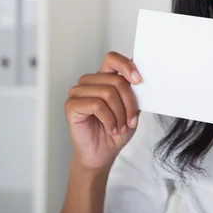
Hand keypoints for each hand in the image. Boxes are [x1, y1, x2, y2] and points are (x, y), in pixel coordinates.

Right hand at [64, 51, 141, 169]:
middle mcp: (90, 82)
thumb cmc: (117, 130)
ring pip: (107, 92)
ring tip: (121, 126)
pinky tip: (111, 129)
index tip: (139, 80)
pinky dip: (109, 119)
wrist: (103, 154)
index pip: (112, 59)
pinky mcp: (71, 105)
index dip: (126, 66)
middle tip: (131, 120)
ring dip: (119, 113)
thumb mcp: (132, 109)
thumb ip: (135, 93)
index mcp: (104, 78)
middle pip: (116, 80)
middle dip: (129, 103)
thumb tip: (141, 80)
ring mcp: (78, 92)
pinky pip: (96, 105)